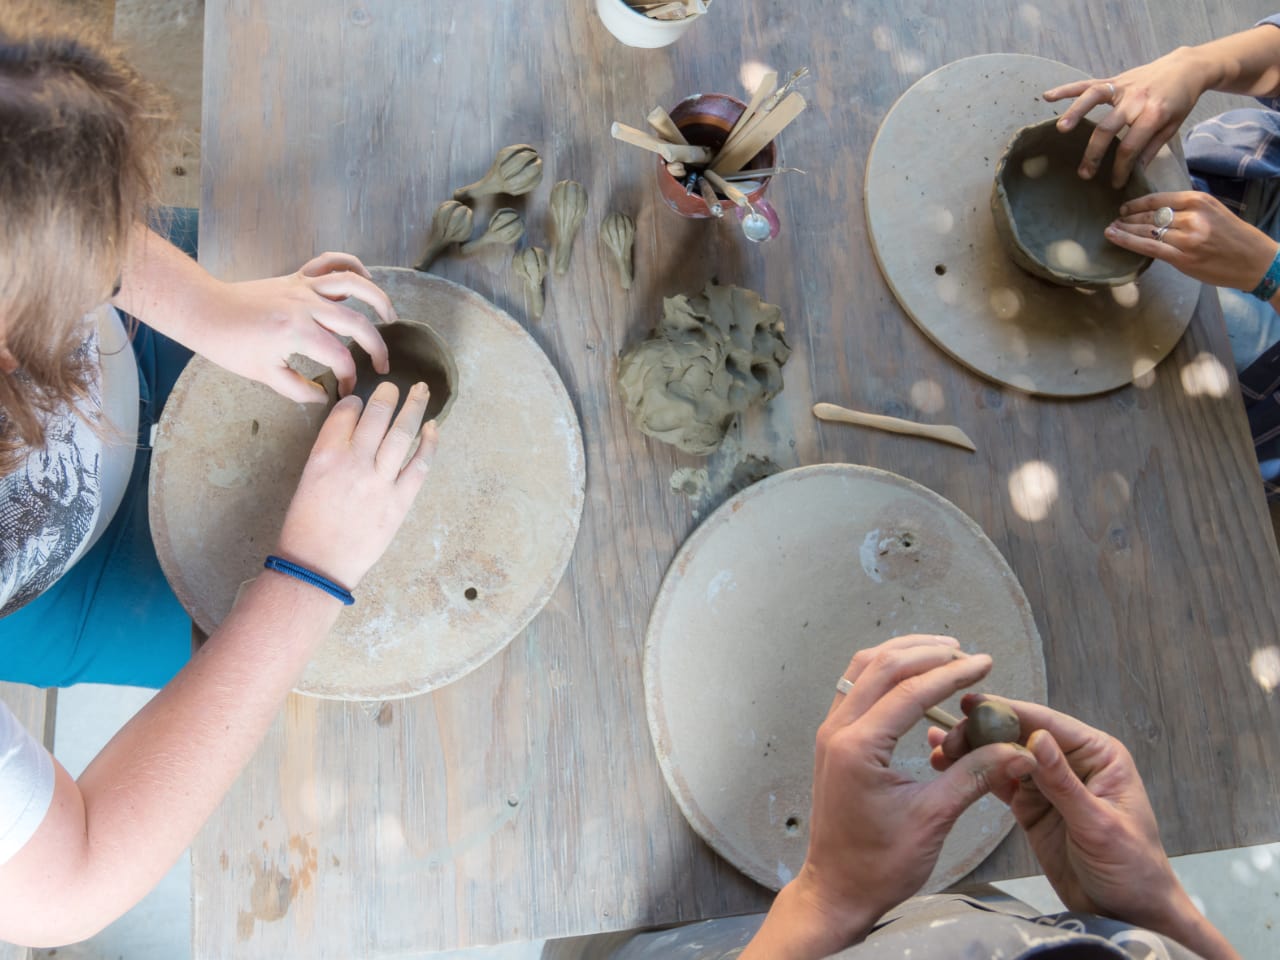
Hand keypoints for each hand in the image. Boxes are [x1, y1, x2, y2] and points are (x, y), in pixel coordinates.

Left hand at [202, 252, 394, 402]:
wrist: (206, 310)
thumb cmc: (230, 346)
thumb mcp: (265, 376)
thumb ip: (299, 389)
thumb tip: (324, 396)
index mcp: (299, 333)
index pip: (340, 358)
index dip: (348, 378)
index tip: (345, 391)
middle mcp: (306, 306)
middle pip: (357, 324)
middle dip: (376, 348)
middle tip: (381, 366)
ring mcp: (303, 287)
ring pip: (353, 284)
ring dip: (378, 298)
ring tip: (391, 316)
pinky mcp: (297, 276)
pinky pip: (330, 262)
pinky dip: (351, 265)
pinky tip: (364, 278)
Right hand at [275, 381, 436, 589]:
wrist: (318, 564)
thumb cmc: (306, 525)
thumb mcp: (308, 479)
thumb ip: (331, 453)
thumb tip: (355, 434)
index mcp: (325, 455)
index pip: (345, 412)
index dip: (355, 402)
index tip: (361, 402)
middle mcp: (354, 463)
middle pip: (376, 416)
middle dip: (387, 396)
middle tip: (393, 387)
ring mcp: (380, 482)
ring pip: (402, 433)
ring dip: (413, 408)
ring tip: (420, 391)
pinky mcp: (399, 501)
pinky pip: (420, 465)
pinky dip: (429, 443)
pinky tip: (433, 427)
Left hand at [748, 636, 1033, 958]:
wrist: (838, 890)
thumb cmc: (879, 864)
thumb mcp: (933, 819)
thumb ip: (974, 776)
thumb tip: (1018, 751)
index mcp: (857, 748)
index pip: (910, 691)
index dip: (952, 673)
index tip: (984, 663)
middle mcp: (838, 731)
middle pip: (881, 667)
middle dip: (927, 653)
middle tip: (967, 653)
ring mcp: (831, 733)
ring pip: (862, 669)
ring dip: (903, 655)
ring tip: (943, 652)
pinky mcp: (834, 741)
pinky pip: (856, 687)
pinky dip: (886, 672)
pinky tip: (913, 677)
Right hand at [930, 695, 1191, 934]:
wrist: (1128, 913)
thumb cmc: (1131, 867)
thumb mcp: (1098, 826)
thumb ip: (1064, 783)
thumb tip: (1037, 736)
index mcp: (1097, 754)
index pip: (1047, 724)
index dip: (1007, 710)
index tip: (969, 703)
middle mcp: (1071, 761)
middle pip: (1018, 735)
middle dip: (981, 732)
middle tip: (948, 738)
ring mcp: (1047, 783)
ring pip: (1003, 756)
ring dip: (972, 751)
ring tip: (938, 750)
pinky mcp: (1030, 805)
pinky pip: (999, 782)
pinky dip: (975, 773)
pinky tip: (948, 763)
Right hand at [1044, 47, 1210, 186]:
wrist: (1186, 68)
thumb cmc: (1180, 100)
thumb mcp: (1172, 127)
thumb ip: (1151, 148)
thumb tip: (1134, 171)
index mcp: (1154, 113)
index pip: (1131, 146)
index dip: (1121, 168)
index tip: (1115, 183)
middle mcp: (1136, 99)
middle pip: (1108, 128)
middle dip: (1094, 153)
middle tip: (1084, 174)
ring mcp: (1122, 87)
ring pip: (1094, 98)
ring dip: (1075, 113)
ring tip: (1061, 130)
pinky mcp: (1114, 80)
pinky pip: (1088, 83)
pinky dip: (1067, 89)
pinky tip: (1048, 97)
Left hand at [1105, 191, 1277, 288]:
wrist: (1255, 261)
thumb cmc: (1233, 237)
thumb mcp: (1213, 211)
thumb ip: (1187, 208)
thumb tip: (1156, 209)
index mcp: (1198, 200)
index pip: (1158, 199)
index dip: (1136, 203)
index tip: (1124, 207)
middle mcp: (1191, 216)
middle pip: (1149, 214)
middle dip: (1128, 217)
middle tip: (1114, 219)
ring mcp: (1186, 238)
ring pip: (1146, 230)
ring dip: (1124, 229)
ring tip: (1110, 229)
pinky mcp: (1182, 257)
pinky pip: (1148, 247)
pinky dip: (1127, 241)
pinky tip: (1113, 236)